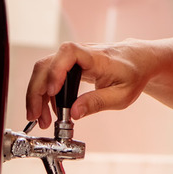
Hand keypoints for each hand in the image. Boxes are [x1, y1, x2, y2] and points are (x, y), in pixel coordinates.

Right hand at [25, 41, 151, 129]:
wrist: (137, 60)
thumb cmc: (133, 74)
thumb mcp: (122, 95)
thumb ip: (97, 103)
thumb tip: (75, 113)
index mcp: (96, 58)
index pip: (69, 53)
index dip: (56, 70)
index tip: (52, 91)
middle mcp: (80, 54)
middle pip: (47, 64)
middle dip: (36, 91)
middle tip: (35, 116)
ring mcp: (71, 59)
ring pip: (44, 71)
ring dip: (38, 95)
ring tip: (41, 120)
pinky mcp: (68, 66)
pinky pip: (49, 76)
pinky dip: (45, 95)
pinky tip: (49, 112)